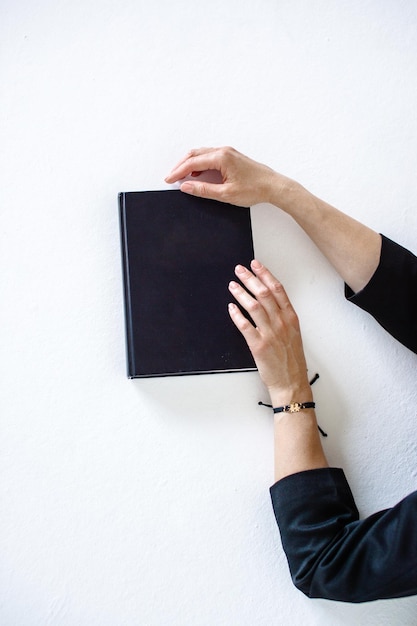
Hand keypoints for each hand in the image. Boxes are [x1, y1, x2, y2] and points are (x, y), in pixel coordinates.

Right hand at [165, 146, 289, 207]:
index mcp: (221, 157)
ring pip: (201, 154)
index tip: (169, 179)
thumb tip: (186, 187)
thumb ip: (203, 189)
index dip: (178, 171)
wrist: (273, 186)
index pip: (193, 162)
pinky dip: (199, 163)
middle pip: (194, 154)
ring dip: (189, 163)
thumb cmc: (255, 189)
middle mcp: (224, 151)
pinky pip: (210, 156)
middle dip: (180, 165)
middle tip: (171, 177)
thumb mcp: (225, 194)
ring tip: (181, 176)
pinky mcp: (231, 157)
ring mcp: (228, 152)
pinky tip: (197, 173)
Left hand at [228, 260, 311, 405]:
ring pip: (254, 306)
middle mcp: (281, 323)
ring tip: (232, 285)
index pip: (277, 289)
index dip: (265, 274)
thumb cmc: (292, 360)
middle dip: (250, 278)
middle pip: (264, 293)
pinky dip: (236, 315)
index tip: (256, 265)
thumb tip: (269, 301)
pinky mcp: (258, 346)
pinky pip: (244, 326)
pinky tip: (231, 308)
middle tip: (240, 270)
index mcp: (291, 318)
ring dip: (241, 293)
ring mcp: (270, 334)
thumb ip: (283, 316)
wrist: (291, 382)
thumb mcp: (293, 333)